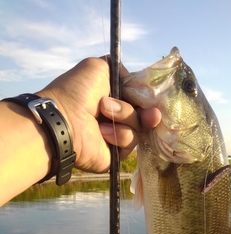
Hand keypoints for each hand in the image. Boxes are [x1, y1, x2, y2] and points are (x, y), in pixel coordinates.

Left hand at [37, 57, 160, 172]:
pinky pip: (130, 144)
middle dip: (147, 113)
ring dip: (125, 118)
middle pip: (144, 116)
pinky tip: (102, 132)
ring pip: (138, 128)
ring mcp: (116, 136)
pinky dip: (118, 135)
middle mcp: (116, 117)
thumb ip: (119, 70)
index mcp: (112, 97)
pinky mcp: (116, 154)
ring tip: (104, 113)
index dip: (147, 98)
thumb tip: (134, 82)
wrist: (63, 119)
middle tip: (151, 115)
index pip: (139, 99)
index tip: (152, 97)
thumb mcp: (98, 67)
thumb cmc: (77, 91)